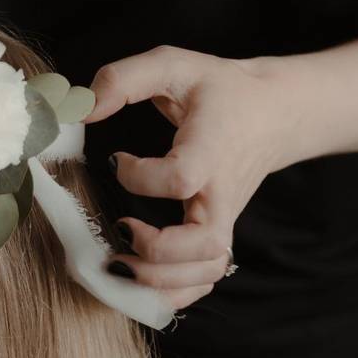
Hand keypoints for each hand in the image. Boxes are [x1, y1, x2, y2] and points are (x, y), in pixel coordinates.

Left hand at [84, 45, 294, 309]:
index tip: (116, 158)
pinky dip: (174, 293)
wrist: (275, 111)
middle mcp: (221, 194)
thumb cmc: (218, 88)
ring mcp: (223, 220)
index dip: (139, 176)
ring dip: (162, 281)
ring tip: (121, 262)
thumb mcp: (172, 65)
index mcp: (211, 151)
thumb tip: (83, 109)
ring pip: (206, 273)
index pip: (180, 178)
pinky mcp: (218, 234)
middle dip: (155, 252)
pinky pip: (204, 280)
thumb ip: (123, 79)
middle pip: (203, 246)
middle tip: (119, 229)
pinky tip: (138, 280)